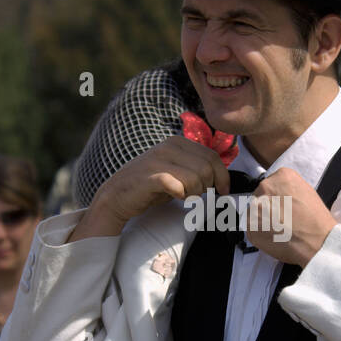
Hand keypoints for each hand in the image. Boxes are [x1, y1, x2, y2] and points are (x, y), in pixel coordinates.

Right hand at [81, 137, 229, 237]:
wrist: (117, 196)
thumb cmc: (150, 188)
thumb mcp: (176, 172)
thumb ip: (195, 168)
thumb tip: (221, 177)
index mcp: (177, 142)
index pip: (212, 156)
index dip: (223, 176)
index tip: (223, 191)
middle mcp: (168, 147)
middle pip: (207, 167)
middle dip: (208, 186)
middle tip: (198, 196)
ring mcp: (158, 160)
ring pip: (196, 177)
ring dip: (195, 193)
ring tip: (184, 196)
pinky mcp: (150, 177)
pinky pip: (178, 186)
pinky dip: (182, 195)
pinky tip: (175, 197)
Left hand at [243, 168, 337, 266]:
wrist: (316, 241)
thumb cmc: (316, 220)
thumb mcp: (307, 192)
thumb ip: (289, 189)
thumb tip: (281, 195)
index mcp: (281, 176)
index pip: (272, 182)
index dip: (277, 196)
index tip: (283, 204)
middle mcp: (265, 187)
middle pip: (261, 195)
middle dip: (268, 206)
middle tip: (281, 218)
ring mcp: (255, 207)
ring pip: (255, 211)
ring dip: (263, 219)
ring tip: (279, 228)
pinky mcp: (250, 226)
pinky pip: (252, 227)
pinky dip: (261, 232)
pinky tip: (275, 235)